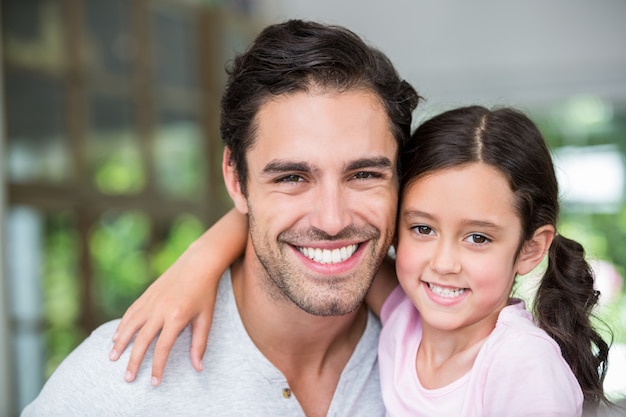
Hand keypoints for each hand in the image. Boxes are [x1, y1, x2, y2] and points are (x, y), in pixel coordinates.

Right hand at [109, 246, 215, 385]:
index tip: (154, 382)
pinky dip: (122, 326)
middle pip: (142, 340)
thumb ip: (199, 344)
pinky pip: (130, 313)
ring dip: (120, 343)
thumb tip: (198, 367)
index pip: (163, 348)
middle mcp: (160, 310)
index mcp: (177, 317)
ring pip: (130, 325)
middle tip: (128, 378)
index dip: (157, 367)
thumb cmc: (205, 292)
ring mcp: (151, 301)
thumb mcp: (206, 318)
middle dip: (134, 361)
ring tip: (113, 358)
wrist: (198, 263)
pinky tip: (116, 336)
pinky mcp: (146, 294)